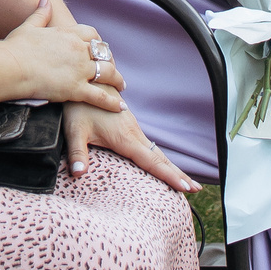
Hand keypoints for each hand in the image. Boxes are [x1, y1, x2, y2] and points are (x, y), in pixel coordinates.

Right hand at [4, 0, 126, 112]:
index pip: (91, 34)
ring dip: (117, 80)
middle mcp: (78, 50)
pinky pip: (100, 96)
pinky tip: (120, 106)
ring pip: (107, 73)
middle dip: (110, 61)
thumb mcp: (29, 26)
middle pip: (103, 54)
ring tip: (121, 86)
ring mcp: (80, 70)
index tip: (99, 48)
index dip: (97, 42)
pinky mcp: (76, 89)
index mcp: (68, 34)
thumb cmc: (16, 48)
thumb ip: (41, 13)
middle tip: (112, 68)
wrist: (11, 67)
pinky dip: (112, 103)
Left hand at [62, 102, 197, 193]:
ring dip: (171, 167)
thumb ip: (77, 152)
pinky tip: (161, 164)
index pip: (152, 162)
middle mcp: (134, 134)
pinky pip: (149, 147)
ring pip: (157, 152)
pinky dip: (160, 159)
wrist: (86, 80)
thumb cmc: (80, 105)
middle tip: (195, 190)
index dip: (169, 176)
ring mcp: (133, 129)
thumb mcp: (75, 129)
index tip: (186, 187)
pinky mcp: (129, 126)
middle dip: (178, 174)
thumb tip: (77, 173)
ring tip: (185, 182)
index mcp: (125, 138)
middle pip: (160, 158)